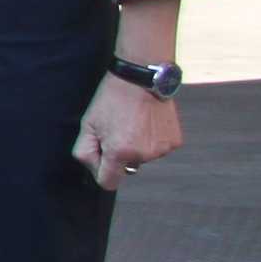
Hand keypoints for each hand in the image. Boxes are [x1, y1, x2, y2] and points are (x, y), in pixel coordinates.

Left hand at [72, 77, 184, 192]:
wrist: (142, 78)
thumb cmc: (111, 100)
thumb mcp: (87, 124)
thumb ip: (85, 152)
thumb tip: (94, 169)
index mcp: (119, 153)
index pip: (109, 183)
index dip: (101, 172)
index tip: (101, 158)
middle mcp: (143, 155)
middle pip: (127, 168)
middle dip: (119, 155)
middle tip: (118, 130)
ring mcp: (161, 150)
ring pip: (143, 157)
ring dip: (137, 146)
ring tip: (134, 122)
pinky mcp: (175, 142)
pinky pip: (158, 148)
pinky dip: (153, 140)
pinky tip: (148, 122)